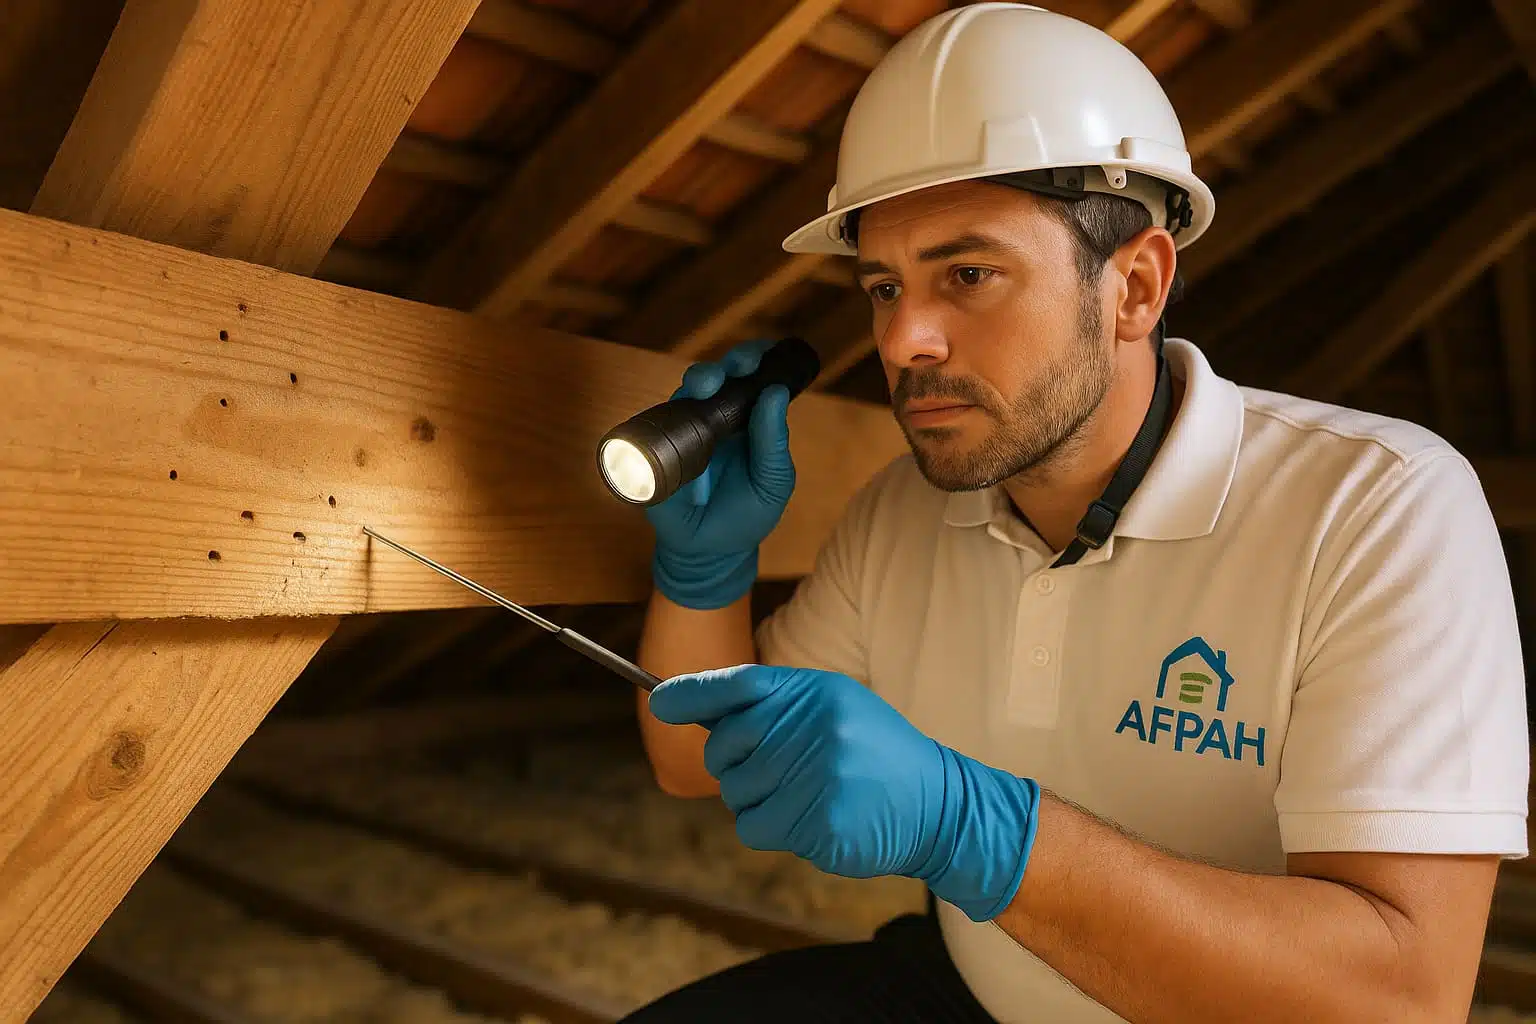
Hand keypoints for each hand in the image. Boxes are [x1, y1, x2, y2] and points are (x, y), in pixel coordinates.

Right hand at [645, 339, 795, 609]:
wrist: (709, 551)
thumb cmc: (745, 514)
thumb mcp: (772, 482)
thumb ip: (773, 443)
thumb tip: (775, 392)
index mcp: (749, 420)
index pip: (755, 377)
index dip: (759, 359)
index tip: (767, 354)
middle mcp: (717, 415)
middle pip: (723, 374)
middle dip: (732, 362)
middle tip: (740, 367)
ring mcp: (685, 426)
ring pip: (690, 387)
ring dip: (701, 378)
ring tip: (709, 386)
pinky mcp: (658, 443)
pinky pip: (660, 417)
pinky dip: (671, 406)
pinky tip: (682, 404)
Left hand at [648, 664, 1040, 921]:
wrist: (938, 805)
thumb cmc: (874, 755)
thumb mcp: (835, 708)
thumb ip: (773, 705)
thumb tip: (693, 708)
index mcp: (818, 692)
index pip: (740, 685)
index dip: (694, 694)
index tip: (660, 703)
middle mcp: (816, 727)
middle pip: (725, 748)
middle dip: (735, 764)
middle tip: (775, 769)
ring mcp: (818, 776)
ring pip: (736, 792)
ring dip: (758, 799)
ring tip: (806, 793)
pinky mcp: (819, 822)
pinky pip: (756, 827)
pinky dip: (772, 828)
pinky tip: (809, 819)